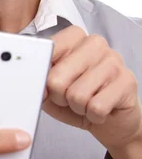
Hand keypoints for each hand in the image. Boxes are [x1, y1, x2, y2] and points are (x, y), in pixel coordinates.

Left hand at [43, 25, 141, 148]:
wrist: (111, 119)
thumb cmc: (78, 98)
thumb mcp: (51, 88)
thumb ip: (39, 79)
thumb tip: (31, 78)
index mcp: (73, 38)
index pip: (47, 49)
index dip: (41, 74)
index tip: (45, 83)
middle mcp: (94, 44)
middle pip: (57, 77)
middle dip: (58, 96)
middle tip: (67, 98)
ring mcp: (113, 60)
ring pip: (77, 94)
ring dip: (77, 107)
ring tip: (84, 103)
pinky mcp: (127, 80)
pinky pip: (96, 107)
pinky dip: (93, 115)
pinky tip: (98, 110)